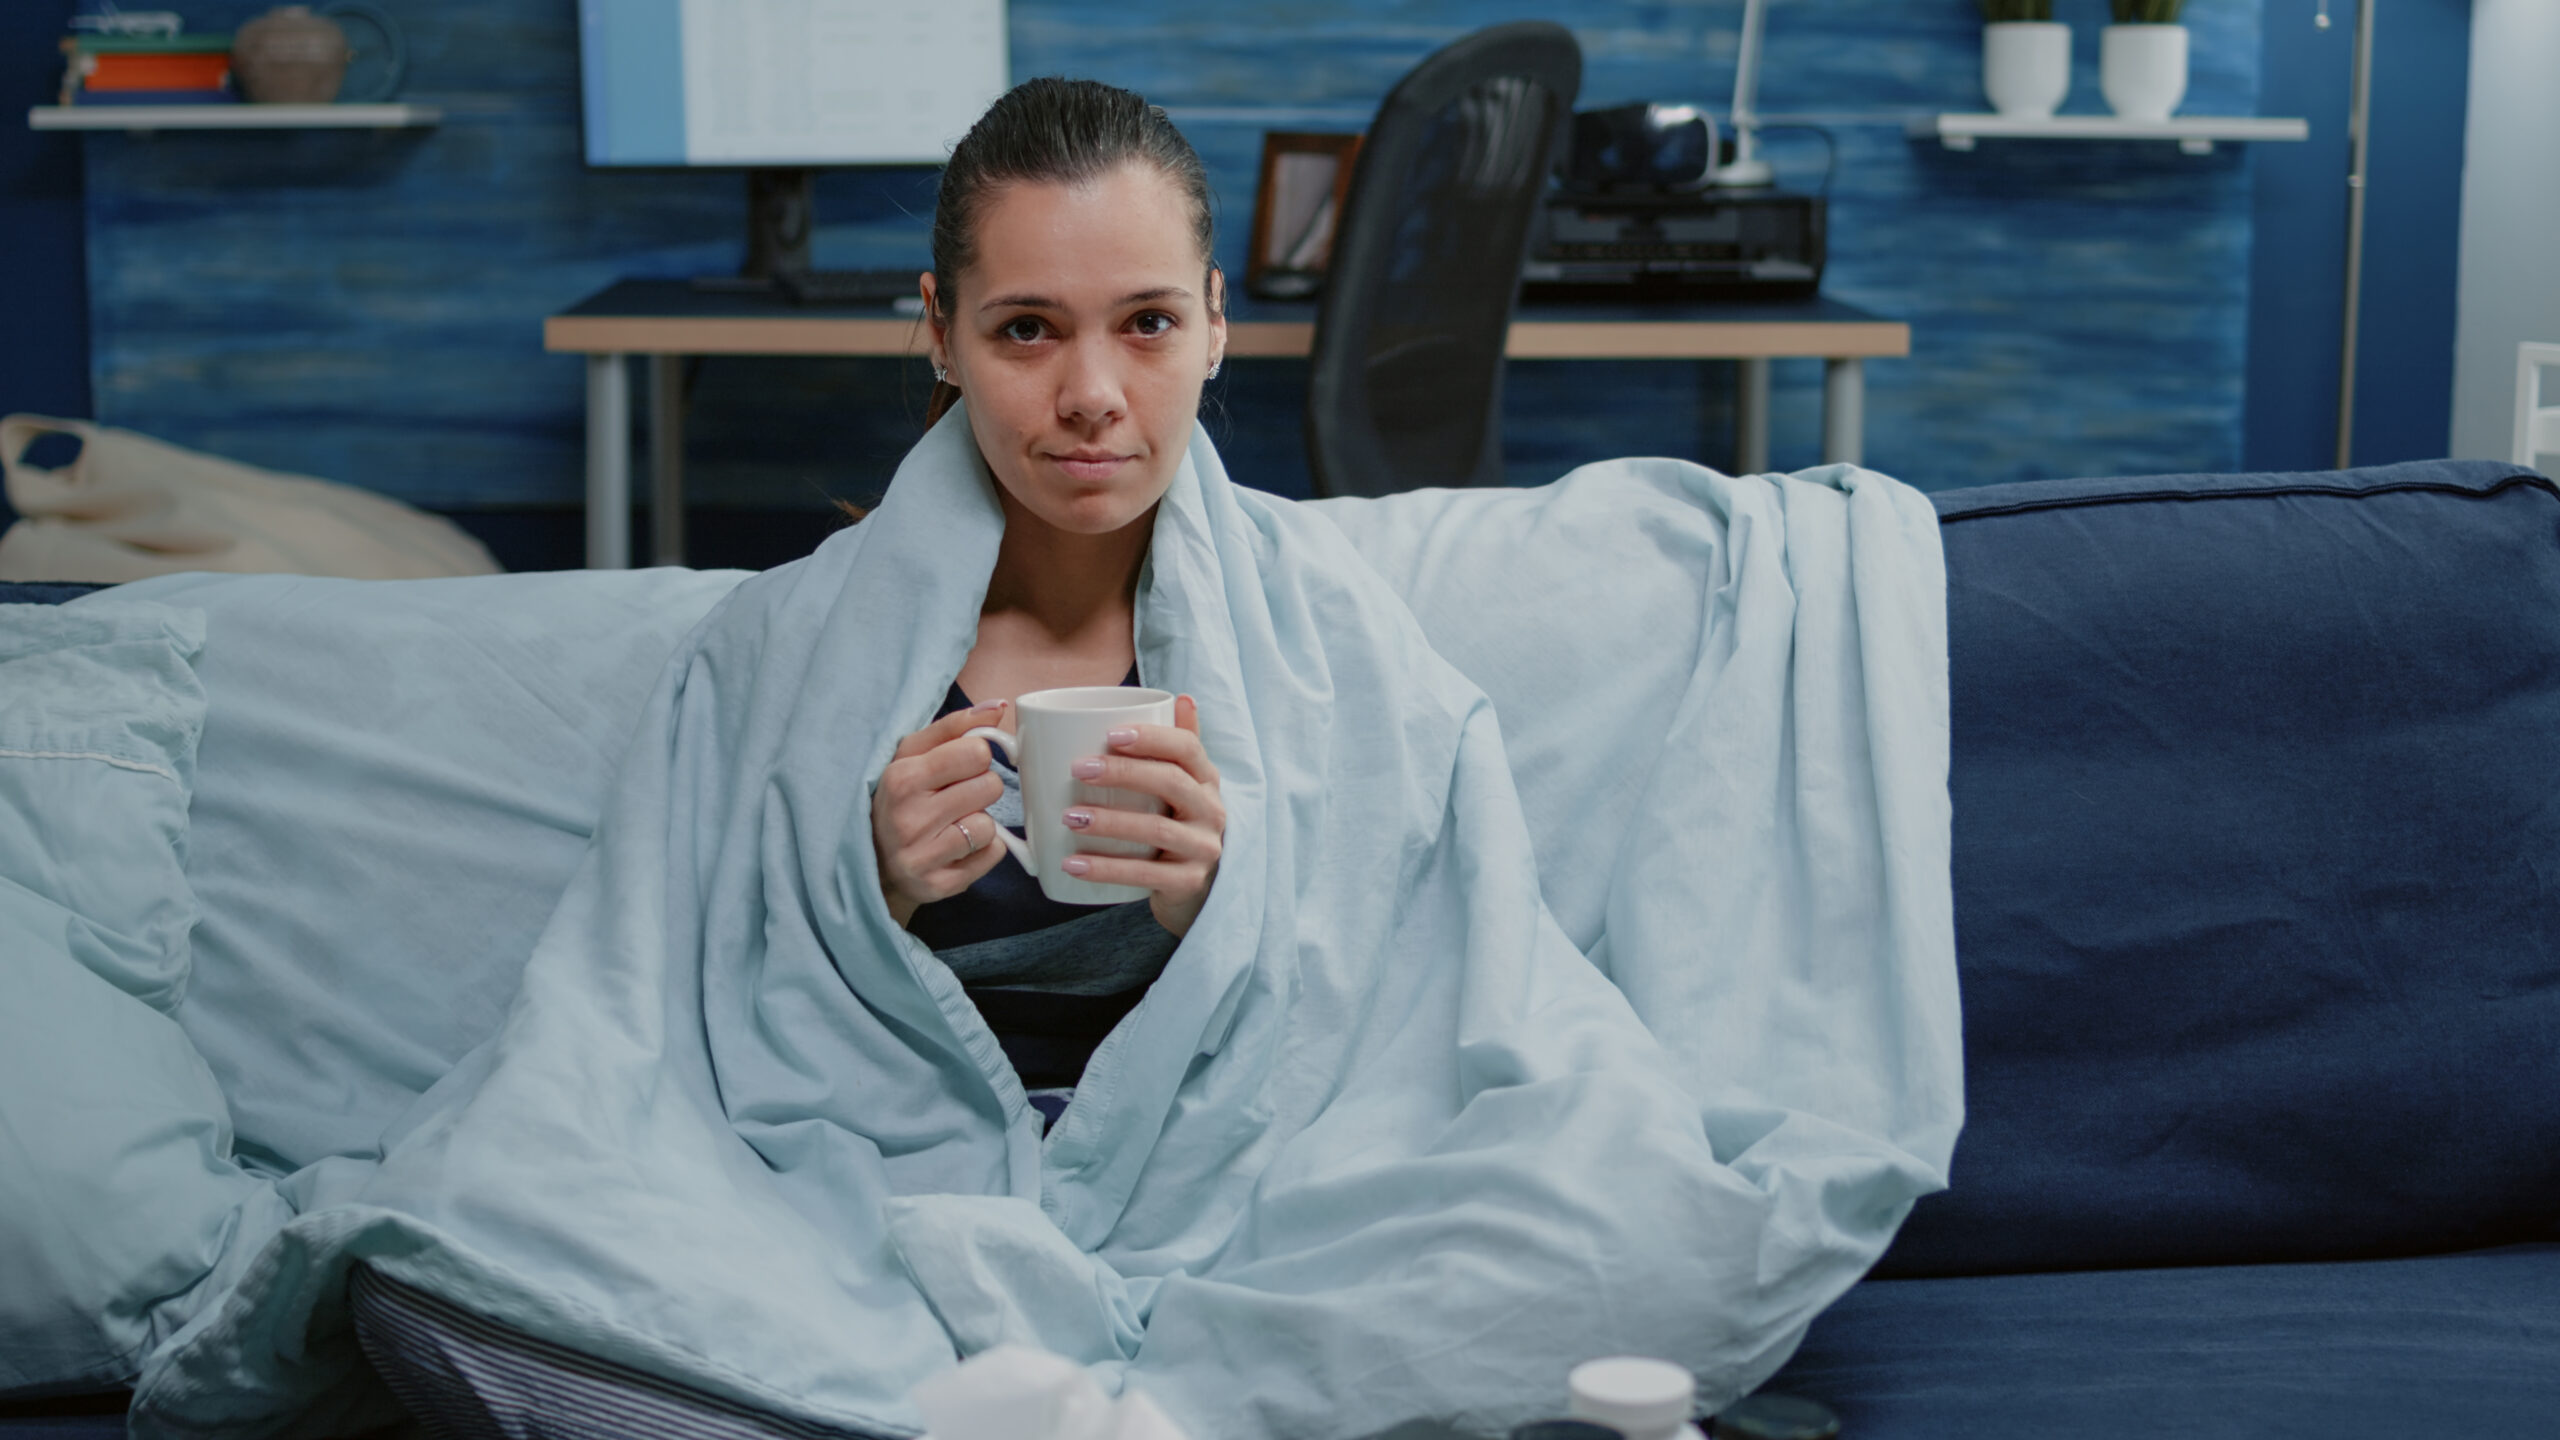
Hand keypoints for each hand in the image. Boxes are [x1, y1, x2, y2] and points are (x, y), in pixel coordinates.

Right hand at [873, 700, 1010, 927]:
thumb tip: (999, 707)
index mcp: (901, 778)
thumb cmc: (900, 797)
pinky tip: (957, 847)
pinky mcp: (938, 886)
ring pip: (989, 825)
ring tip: (953, 824)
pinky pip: (993, 855)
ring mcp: (921, 857)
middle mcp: (908, 819)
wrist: (873, 861)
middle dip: (980, 789)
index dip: (976, 757)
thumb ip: (955, 727)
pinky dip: (984, 850)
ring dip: (980, 822)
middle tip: (956, 797)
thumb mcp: (912, 754)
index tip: (961, 766)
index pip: (976, 752)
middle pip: (989, 787)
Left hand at [1059, 693, 1224, 937]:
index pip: (1187, 748)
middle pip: (1171, 783)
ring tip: (1068, 818)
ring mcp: (1203, 849)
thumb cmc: (1179, 825)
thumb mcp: (1184, 786)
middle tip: (1077, 769)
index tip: (1109, 734)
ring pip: (1157, 830)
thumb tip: (1181, 696)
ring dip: (1109, 822)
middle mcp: (1212, 811)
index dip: (1151, 737)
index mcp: (1206, 780)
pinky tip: (1072, 863)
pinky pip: (1146, 876)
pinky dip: (1106, 870)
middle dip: (1123, 773)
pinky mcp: (1188, 884)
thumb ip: (1178, 744)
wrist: (1198, 890)